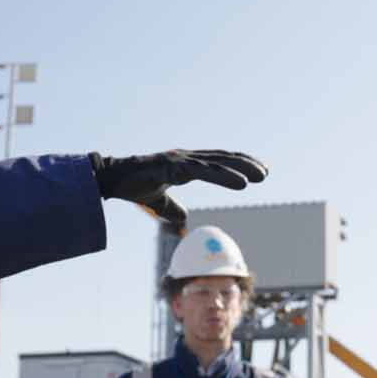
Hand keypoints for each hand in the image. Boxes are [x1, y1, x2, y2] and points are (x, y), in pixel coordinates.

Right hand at [90, 151, 268, 229]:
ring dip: (241, 169)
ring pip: (218, 163)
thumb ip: (172, 208)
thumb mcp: (158, 201)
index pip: (218, 160)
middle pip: (223, 158)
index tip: (256, 172)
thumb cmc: (134, 185)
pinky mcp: (174, 165)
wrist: (111, 179)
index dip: (238, 164)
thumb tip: (182, 220)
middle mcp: (186, 157)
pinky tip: (241, 183)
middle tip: (265, 173)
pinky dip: (225, 175)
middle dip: (245, 164)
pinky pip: (204, 170)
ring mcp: (180, 159)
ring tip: (260, 177)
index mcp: (185, 164)